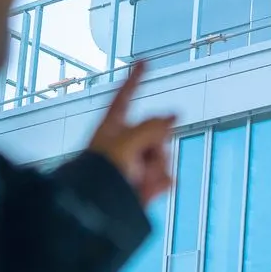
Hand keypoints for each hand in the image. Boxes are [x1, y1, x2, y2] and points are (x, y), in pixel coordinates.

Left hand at [87, 61, 176, 207]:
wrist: (97, 210)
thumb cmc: (100, 175)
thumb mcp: (128, 142)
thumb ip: (152, 126)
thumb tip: (172, 116)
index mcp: (111, 126)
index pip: (125, 95)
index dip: (135, 78)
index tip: (143, 61)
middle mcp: (124, 141)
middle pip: (157, 131)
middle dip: (156, 147)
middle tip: (137, 163)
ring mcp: (135, 162)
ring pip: (164, 155)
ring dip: (156, 169)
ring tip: (136, 181)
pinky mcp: (144, 182)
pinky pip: (165, 175)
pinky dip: (159, 183)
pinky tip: (146, 190)